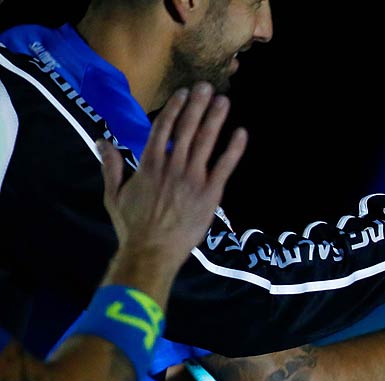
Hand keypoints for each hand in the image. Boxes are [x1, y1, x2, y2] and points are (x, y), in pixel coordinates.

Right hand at [102, 82, 247, 276]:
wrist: (152, 250)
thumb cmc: (132, 225)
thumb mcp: (114, 193)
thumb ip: (110, 165)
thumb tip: (101, 140)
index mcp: (149, 164)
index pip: (162, 128)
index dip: (174, 108)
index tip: (183, 93)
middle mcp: (172, 166)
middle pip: (186, 129)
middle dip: (197, 106)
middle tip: (206, 86)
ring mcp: (193, 179)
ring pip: (205, 143)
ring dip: (215, 119)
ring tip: (223, 101)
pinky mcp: (211, 195)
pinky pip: (225, 168)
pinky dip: (234, 150)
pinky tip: (242, 133)